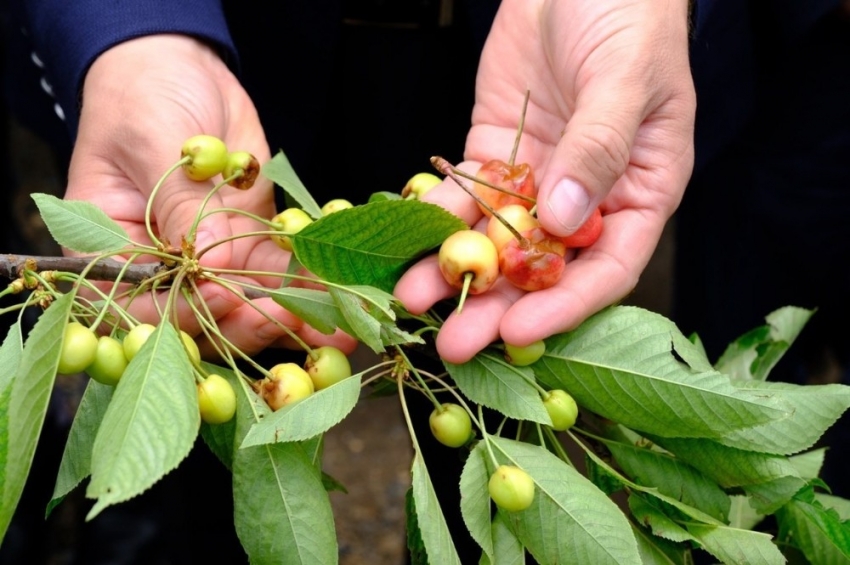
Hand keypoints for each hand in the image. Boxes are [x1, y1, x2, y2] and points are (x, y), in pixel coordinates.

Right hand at [66, 35, 355, 356]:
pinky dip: (309, 284)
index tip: (228, 299)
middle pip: (202, 317)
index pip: (145, 302)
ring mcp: (207, 261)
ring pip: (247, 304)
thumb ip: (180, 203)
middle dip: (249, 323)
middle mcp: (159, 268)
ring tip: (338, 322)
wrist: (178, 68)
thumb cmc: (142, 96)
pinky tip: (343, 291)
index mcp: (110, 252)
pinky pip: (277, 274)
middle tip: (294, 317)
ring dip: (292, 315)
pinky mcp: (247, 245)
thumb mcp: (153, 141)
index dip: (187, 310)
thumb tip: (211, 262)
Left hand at [395, 0, 695, 361]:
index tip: (520, 332)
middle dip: (497, 307)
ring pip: (496, 239)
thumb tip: (566, 220)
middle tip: (455, 345)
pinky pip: (465, 194)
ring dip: (456, 272)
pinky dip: (438, 219)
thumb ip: (599, 147)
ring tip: (413, 302)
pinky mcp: (496, 154)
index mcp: (640, 191)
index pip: (607, 267)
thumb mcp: (626, 78)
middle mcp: (587, 198)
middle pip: (542, 269)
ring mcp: (538, 179)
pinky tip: (409, 247)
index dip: (565, 306)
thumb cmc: (628, 18)